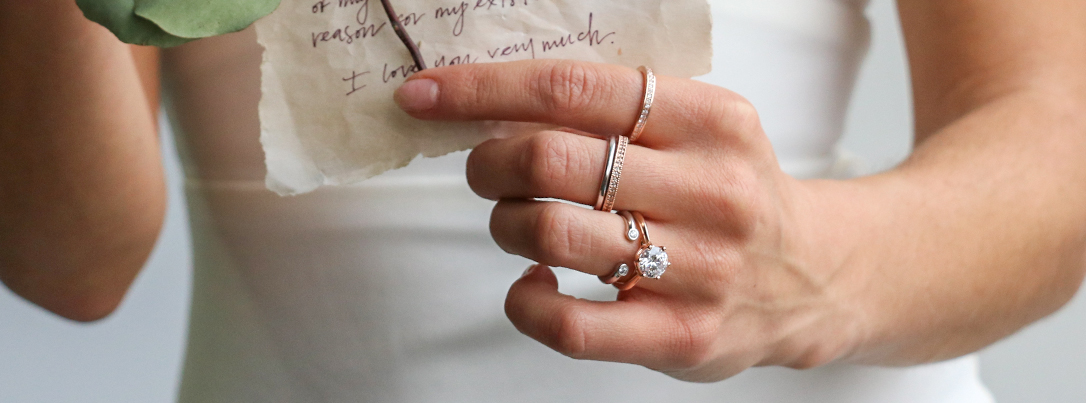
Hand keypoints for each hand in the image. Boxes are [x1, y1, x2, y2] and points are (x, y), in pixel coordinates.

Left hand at [394, 59, 860, 380]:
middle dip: (489, 164)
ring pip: (552, 233)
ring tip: (519, 224)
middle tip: (486, 171)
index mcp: (710, 120)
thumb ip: (614, 114)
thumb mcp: (698, 129)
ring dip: (506, 224)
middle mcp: (710, 190)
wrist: (814, 275)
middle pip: (551, 160)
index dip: (483, 89)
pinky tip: (534, 282)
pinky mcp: (683, 336)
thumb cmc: (732, 193)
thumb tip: (493, 107)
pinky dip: (525, 300)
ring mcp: (700, 269)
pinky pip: (567, 324)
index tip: (426, 95)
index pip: (574, 89)